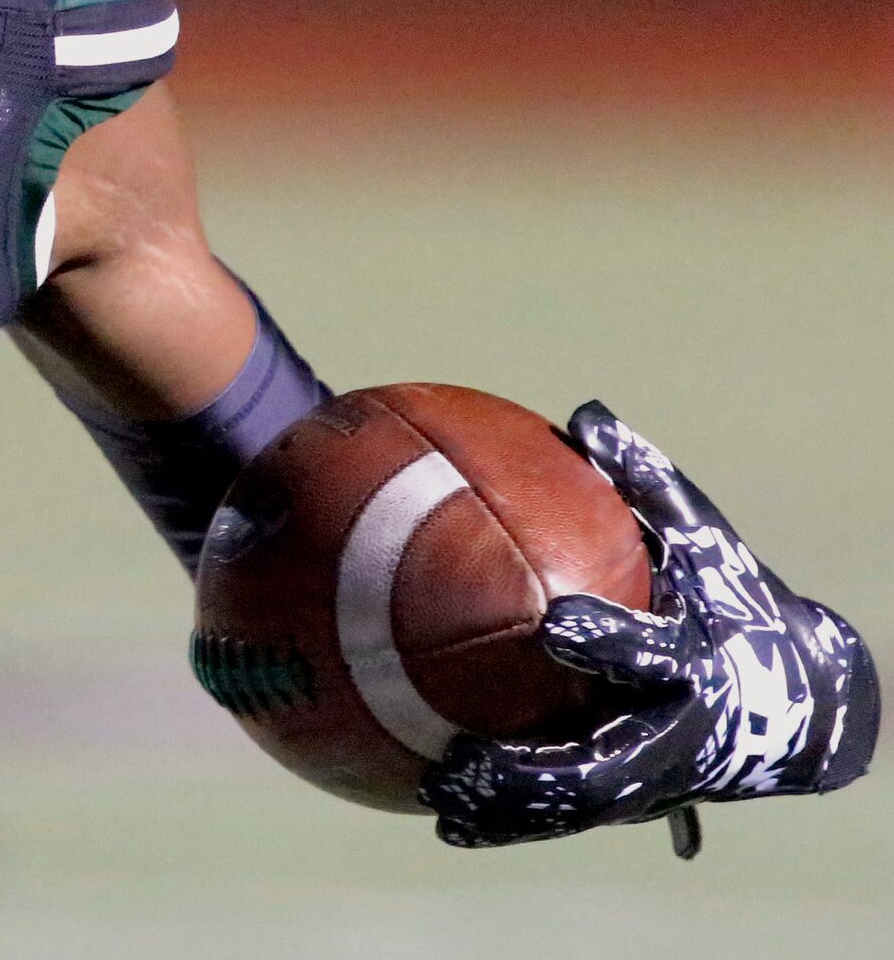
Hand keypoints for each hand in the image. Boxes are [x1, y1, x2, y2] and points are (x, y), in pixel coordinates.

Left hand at [420, 402, 876, 851]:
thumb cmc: (735, 602)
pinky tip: (442, 816)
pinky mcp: (633, 801)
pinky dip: (510, 821)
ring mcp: (657, 780)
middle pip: (605, 765)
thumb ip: (649, 483)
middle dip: (540, 770)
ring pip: (576, 807)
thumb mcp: (708, 542)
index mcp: (695, 666)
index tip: (555, 626)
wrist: (795, 707)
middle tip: (469, 758)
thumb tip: (587, 412)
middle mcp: (676, 735)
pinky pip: (565, 816)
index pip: (648, 655)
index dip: (607, 643)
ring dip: (512, 812)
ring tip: (440, 801)